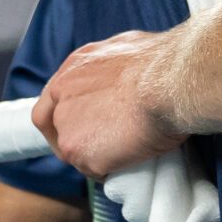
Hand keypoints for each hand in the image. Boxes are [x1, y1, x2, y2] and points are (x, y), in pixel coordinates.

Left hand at [32, 30, 185, 177]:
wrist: (170, 82)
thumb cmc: (162, 64)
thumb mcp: (127, 50)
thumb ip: (111, 69)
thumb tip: (122, 78)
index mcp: (73, 70)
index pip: (51, 103)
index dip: (63, 119)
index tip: (80, 128)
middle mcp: (62, 98)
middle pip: (60, 131)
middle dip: (81, 141)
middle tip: (106, 145)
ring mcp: (69, 129)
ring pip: (78, 154)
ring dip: (99, 156)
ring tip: (128, 151)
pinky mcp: (83, 154)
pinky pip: (96, 171)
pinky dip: (112, 170)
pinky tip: (132, 161)